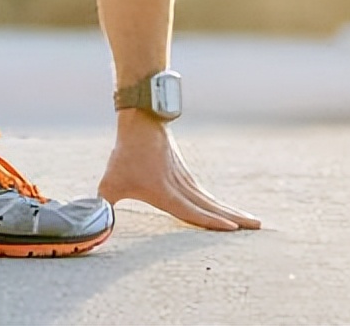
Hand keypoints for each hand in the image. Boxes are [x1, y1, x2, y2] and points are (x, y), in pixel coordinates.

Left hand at [98, 110, 260, 230]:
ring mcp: (187, 180)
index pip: (192, 211)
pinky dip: (220, 205)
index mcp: (166, 192)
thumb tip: (92, 226)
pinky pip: (207, 195)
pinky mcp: (186, 175)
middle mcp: (181, 187)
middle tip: (258, 227)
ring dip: (233, 212)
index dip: (211, 222)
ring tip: (253, 223)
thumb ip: (103, 206)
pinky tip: (228, 213)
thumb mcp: (110, 182)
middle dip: (235, 219)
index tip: (233, 229)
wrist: (142, 121)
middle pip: (212, 207)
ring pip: (213, 200)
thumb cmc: (125, 154)